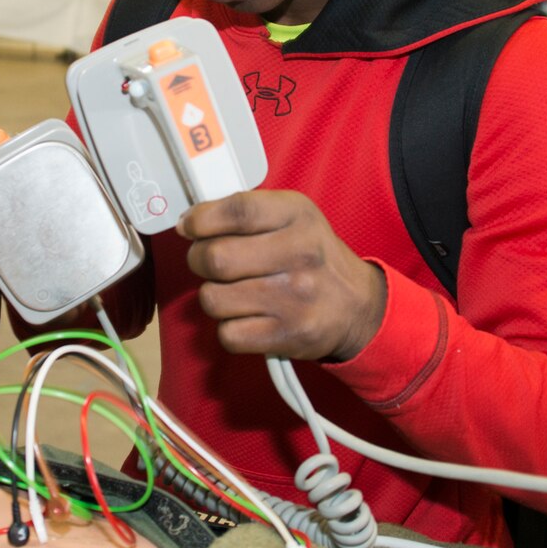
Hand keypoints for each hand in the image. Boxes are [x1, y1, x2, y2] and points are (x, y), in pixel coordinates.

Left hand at [179, 190, 386, 361]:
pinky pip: (228, 334)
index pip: (237, 211)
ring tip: (234, 291)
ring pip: (214, 299)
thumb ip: (245, 212)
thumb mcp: (292, 217)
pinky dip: (230, 328)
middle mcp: (300, 254)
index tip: (189, 226)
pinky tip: (247, 317)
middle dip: (200, 260)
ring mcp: (294, 299)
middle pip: (216, 258)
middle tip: (209, 261)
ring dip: (214, 296)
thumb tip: (189, 223)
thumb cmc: (313, 257)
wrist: (357, 306)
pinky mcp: (288, 336)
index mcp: (298, 216)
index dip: (202, 219)